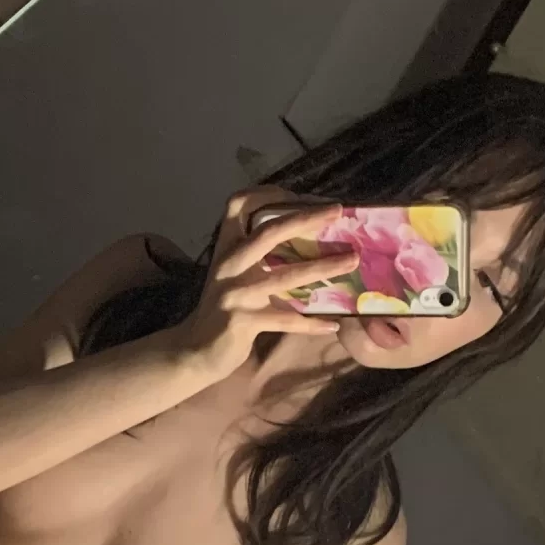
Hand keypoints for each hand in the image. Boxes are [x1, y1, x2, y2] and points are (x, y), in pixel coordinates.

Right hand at [170, 191, 357, 373]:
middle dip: (306, 218)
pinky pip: (284, 320)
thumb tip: (308, 241)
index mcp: (226, 248)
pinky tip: (331, 325)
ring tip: (351, 261)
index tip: (302, 197)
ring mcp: (235, 293)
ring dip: (323, 267)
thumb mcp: (234, 276)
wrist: (193, 351)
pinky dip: (310, 323)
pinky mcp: (242, 322)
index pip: (239, 204)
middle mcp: (229, 265)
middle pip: (268, 231)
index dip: (270, 193)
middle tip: (338, 211)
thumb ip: (258, 257)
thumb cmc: (222, 310)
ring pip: (285, 276)